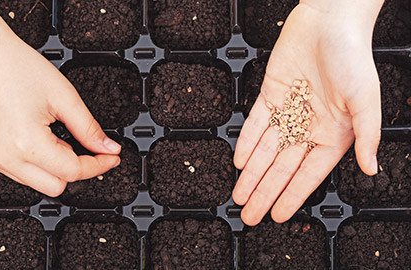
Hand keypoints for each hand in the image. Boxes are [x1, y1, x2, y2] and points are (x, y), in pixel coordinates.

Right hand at [0, 0, 120, 196]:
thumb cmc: (16, 68)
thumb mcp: (64, 97)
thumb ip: (89, 129)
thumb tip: (108, 148)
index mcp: (26, 143)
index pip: (73, 171)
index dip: (98, 165)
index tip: (111, 157)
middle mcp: (6, 158)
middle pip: (56, 187)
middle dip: (77, 169)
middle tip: (87, 147)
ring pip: (39, 184)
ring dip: (57, 168)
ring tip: (59, 137)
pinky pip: (23, 174)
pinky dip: (40, 164)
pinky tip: (44, 141)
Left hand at [233, 0, 383, 224]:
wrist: (330, 22)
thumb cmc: (353, 57)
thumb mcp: (366, 100)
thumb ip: (367, 135)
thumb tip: (371, 168)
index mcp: (333, 134)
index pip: (308, 174)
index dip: (292, 195)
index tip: (278, 215)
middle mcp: (308, 127)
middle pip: (281, 168)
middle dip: (265, 192)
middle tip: (250, 214)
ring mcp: (287, 112)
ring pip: (265, 150)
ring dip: (251, 174)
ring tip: (239, 195)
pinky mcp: (270, 95)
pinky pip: (256, 124)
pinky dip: (247, 142)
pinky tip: (239, 161)